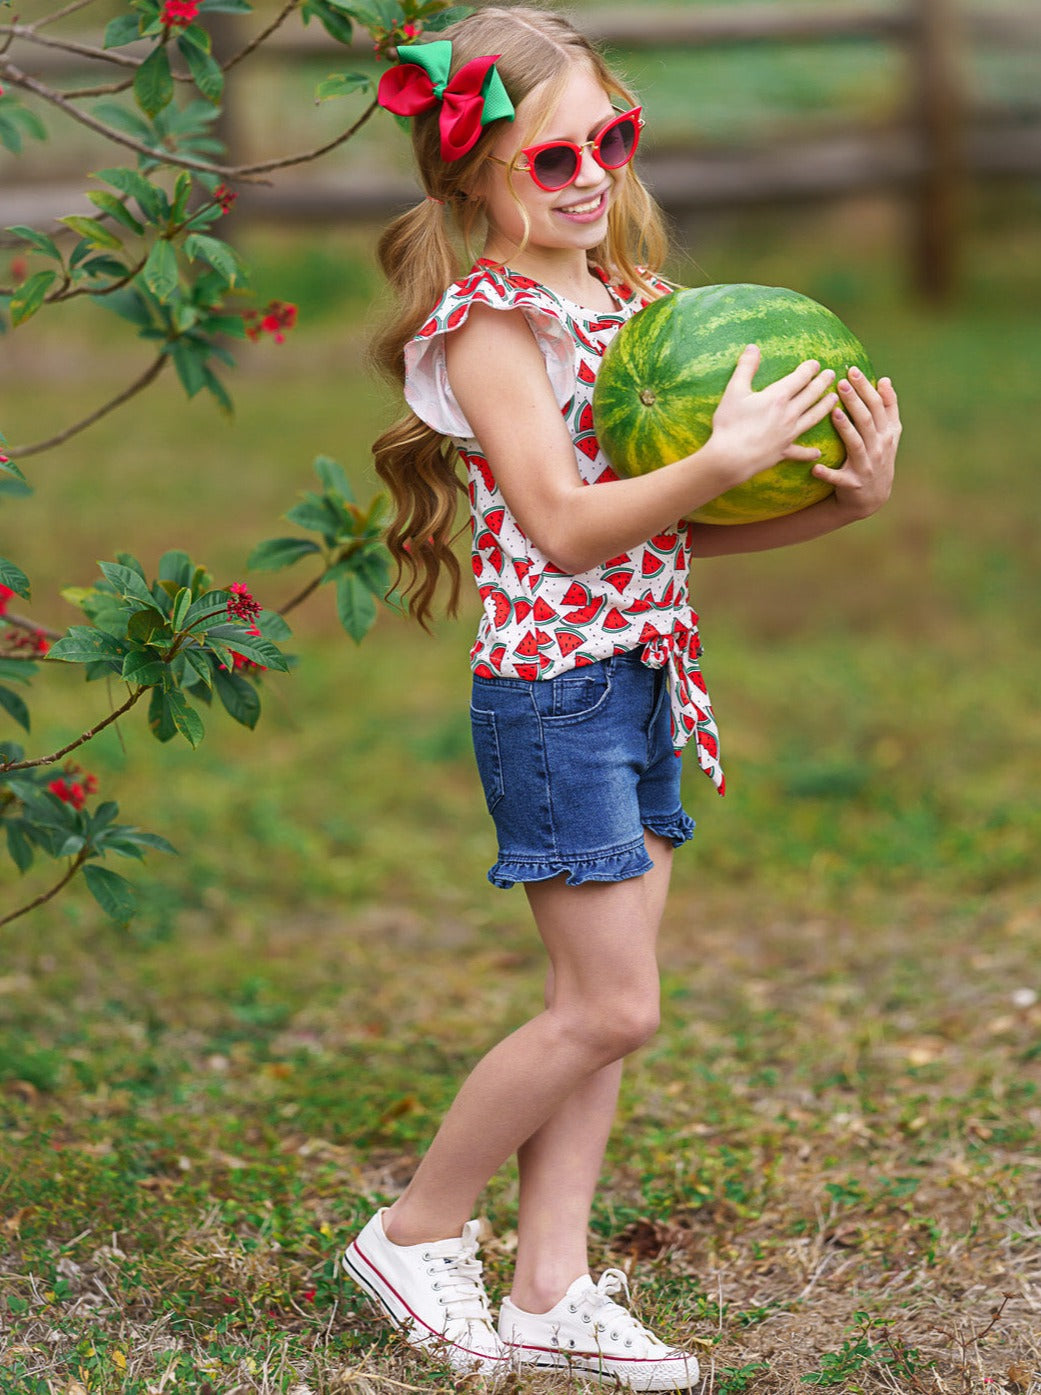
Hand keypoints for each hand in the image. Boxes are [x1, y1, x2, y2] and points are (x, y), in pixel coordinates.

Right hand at [706, 345, 838, 484]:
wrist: (730, 458)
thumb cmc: (730, 424)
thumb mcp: (734, 391)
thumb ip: (746, 368)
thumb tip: (753, 347)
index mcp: (778, 397)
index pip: (799, 378)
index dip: (809, 369)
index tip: (816, 364)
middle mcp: (789, 414)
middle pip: (811, 395)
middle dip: (822, 383)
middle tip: (832, 375)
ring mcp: (788, 434)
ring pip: (812, 418)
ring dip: (825, 408)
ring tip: (834, 400)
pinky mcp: (783, 451)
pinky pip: (800, 452)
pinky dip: (809, 452)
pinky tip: (817, 453)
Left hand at [813, 368, 900, 519]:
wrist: (871, 499)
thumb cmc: (876, 458)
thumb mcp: (888, 435)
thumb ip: (888, 408)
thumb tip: (885, 380)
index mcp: (887, 433)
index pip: (879, 406)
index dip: (867, 388)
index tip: (852, 370)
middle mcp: (880, 448)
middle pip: (868, 420)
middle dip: (856, 401)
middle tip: (841, 382)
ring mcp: (867, 466)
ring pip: (856, 444)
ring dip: (846, 429)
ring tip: (833, 413)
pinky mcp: (853, 484)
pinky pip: (839, 478)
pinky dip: (828, 474)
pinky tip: (815, 467)